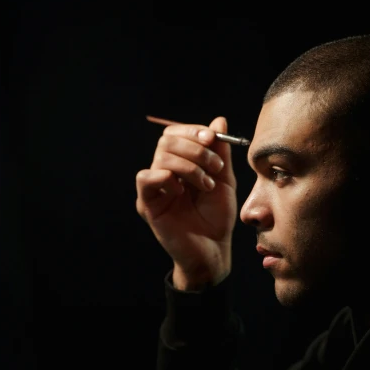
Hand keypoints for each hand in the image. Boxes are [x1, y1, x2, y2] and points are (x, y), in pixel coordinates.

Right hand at [135, 117, 236, 288]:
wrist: (214, 249)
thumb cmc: (218, 217)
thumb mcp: (224, 180)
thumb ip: (220, 152)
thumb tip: (219, 120)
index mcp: (182, 163)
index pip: (177, 132)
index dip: (193, 131)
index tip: (212, 139)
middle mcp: (165, 171)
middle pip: (167, 139)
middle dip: (195, 148)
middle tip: (215, 167)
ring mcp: (155, 187)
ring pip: (161, 156)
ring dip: (190, 166)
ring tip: (206, 185)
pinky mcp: (147, 203)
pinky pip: (145, 178)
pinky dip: (166, 177)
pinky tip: (181, 191)